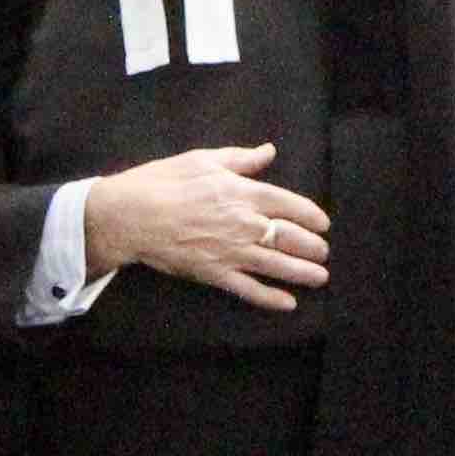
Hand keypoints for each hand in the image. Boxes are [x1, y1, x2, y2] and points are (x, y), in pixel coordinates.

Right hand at [79, 143, 331, 311]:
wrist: (131, 215)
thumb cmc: (163, 181)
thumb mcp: (203, 159)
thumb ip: (241, 159)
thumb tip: (268, 152)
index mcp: (244, 192)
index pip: (291, 205)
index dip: (312, 215)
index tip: (323, 223)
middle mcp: (245, 224)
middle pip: (291, 238)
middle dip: (313, 247)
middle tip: (323, 252)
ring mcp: (232, 251)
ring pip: (278, 265)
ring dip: (303, 273)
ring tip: (319, 277)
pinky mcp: (215, 273)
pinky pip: (250, 289)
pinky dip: (271, 298)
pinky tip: (288, 303)